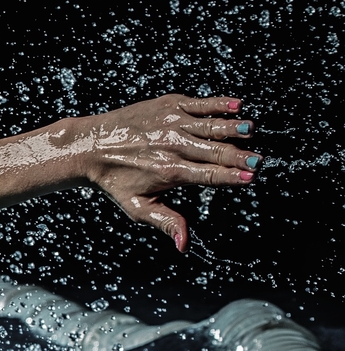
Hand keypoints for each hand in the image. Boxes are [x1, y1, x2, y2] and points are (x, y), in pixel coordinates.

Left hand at [66, 94, 257, 251]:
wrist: (89, 146)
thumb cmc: (115, 180)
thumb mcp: (137, 207)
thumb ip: (166, 222)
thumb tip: (184, 246)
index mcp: (169, 171)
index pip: (209, 175)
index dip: (233, 176)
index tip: (252, 177)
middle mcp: (172, 146)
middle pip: (215, 151)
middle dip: (240, 155)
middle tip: (260, 159)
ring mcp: (170, 123)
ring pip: (211, 125)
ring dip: (234, 128)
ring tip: (251, 130)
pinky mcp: (168, 105)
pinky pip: (200, 104)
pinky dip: (220, 104)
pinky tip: (238, 106)